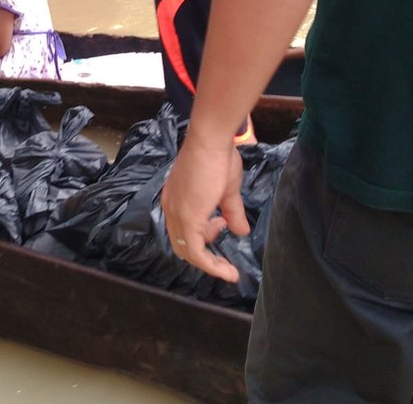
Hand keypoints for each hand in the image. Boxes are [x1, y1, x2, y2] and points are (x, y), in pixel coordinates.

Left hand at [160, 136, 249, 280]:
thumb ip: (232, 213)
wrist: (211, 142)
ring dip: (208, 261)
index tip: (222, 229)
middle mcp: (171, 208)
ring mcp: (177, 215)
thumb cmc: (218, 158)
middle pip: (182, 244)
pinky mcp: (188, 220)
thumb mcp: (226, 190)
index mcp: (175, 199)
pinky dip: (211, 265)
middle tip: (223, 241)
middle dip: (205, 250)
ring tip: (226, 259)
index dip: (203, 235)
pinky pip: (196, 253)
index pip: (182, 229)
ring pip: (188, 251)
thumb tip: (241, 231)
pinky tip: (227, 270)